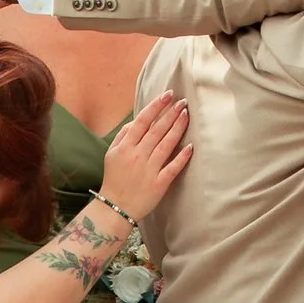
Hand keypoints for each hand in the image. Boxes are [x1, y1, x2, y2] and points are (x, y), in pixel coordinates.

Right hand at [93, 94, 191, 223]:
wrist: (115, 207)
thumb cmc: (114, 178)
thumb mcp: (112, 154)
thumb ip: (123, 135)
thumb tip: (137, 120)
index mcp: (126, 147)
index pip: (143, 121)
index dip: (156, 106)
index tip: (167, 95)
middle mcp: (138, 156)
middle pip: (157, 130)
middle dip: (171, 113)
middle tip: (183, 102)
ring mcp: (149, 170)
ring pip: (166, 144)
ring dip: (178, 128)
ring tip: (186, 115)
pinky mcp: (159, 183)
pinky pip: (173, 167)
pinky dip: (182, 157)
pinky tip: (191, 146)